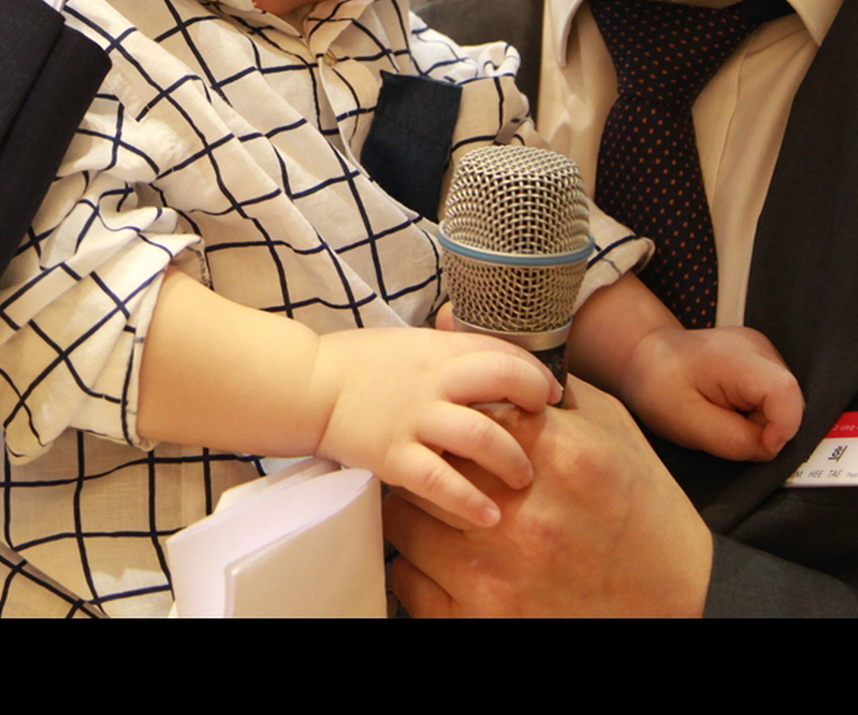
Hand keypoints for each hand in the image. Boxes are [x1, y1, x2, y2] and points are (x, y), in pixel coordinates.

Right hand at [309, 327, 558, 531]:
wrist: (307, 386)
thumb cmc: (359, 365)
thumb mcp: (410, 343)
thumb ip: (450, 350)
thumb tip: (493, 358)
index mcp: (437, 350)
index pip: (502, 352)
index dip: (536, 373)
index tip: (550, 393)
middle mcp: (432, 381)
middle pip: (503, 382)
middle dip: (536, 406)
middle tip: (548, 430)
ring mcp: (414, 419)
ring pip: (482, 435)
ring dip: (513, 460)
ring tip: (522, 478)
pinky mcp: (394, 455)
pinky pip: (442, 481)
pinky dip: (470, 501)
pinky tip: (489, 514)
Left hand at [383, 379, 711, 615]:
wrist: (677, 601)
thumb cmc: (642, 511)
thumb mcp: (613, 429)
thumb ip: (547, 382)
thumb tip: (471, 329)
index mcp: (555, 456)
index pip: (463, 410)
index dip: (455, 415)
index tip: (456, 421)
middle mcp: (522, 515)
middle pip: (427, 462)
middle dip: (430, 458)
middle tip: (443, 465)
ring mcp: (497, 574)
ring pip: (405, 519)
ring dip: (418, 511)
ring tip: (442, 512)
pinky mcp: (482, 619)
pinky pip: (410, 581)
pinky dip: (419, 567)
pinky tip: (446, 558)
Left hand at [618, 326, 803, 461]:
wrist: (646, 355)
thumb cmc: (658, 385)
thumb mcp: (687, 422)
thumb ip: (733, 440)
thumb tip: (771, 449)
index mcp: (736, 356)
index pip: (784, 391)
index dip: (782, 428)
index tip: (757, 447)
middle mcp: (758, 347)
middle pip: (788, 401)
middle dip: (766, 429)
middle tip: (724, 428)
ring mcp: (763, 350)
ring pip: (783, 402)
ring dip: (760, 422)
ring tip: (722, 416)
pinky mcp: (763, 360)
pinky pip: (774, 398)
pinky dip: (757, 413)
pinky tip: (729, 408)